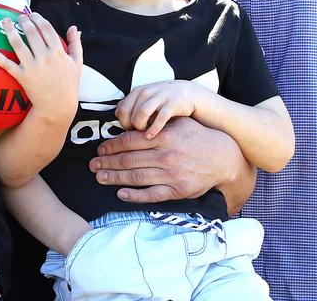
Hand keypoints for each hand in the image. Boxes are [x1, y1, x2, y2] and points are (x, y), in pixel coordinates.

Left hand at [0, 14, 82, 120]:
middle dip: (24, 21)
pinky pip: (7, 65)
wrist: (58, 106)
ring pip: (18, 44)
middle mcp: (44, 58)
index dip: (38, 18)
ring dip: (10, 30)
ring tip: (5, 21)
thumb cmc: (69, 84)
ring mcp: (32, 67)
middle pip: (31, 33)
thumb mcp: (77, 63)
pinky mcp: (22, 77)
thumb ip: (76, 44)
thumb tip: (73, 27)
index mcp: (58, 52)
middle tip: (20, 17)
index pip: (46, 29)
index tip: (33, 15)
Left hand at [90, 116, 242, 203]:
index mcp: (164, 136)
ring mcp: (171, 175)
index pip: (130, 141)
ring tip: (100, 177)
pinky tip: (120, 193)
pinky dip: (134, 195)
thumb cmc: (198, 138)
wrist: (224, 159)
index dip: (111, 146)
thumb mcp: (180, 123)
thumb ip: (157, 121)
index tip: (100, 149)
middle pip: (129, 160)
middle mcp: (166, 155)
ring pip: (136, 177)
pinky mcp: (177, 191)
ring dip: (114, 178)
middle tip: (92, 165)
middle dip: (107, 162)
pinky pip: (151, 195)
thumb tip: (132, 122)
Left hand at [115, 80, 201, 138]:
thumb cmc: (162, 102)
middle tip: (136, 135)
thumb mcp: (145, 101)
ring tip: (143, 135)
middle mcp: (147, 92)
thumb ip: (132, 108)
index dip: (123, 122)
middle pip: (130, 112)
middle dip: (131, 127)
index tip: (128, 131)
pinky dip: (154, 128)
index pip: (121, 108)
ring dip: (140, 127)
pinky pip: (160, 117)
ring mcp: (160, 96)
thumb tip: (117, 120)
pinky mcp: (173, 103)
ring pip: (142, 113)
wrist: (187, 93)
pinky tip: (152, 136)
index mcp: (138, 91)